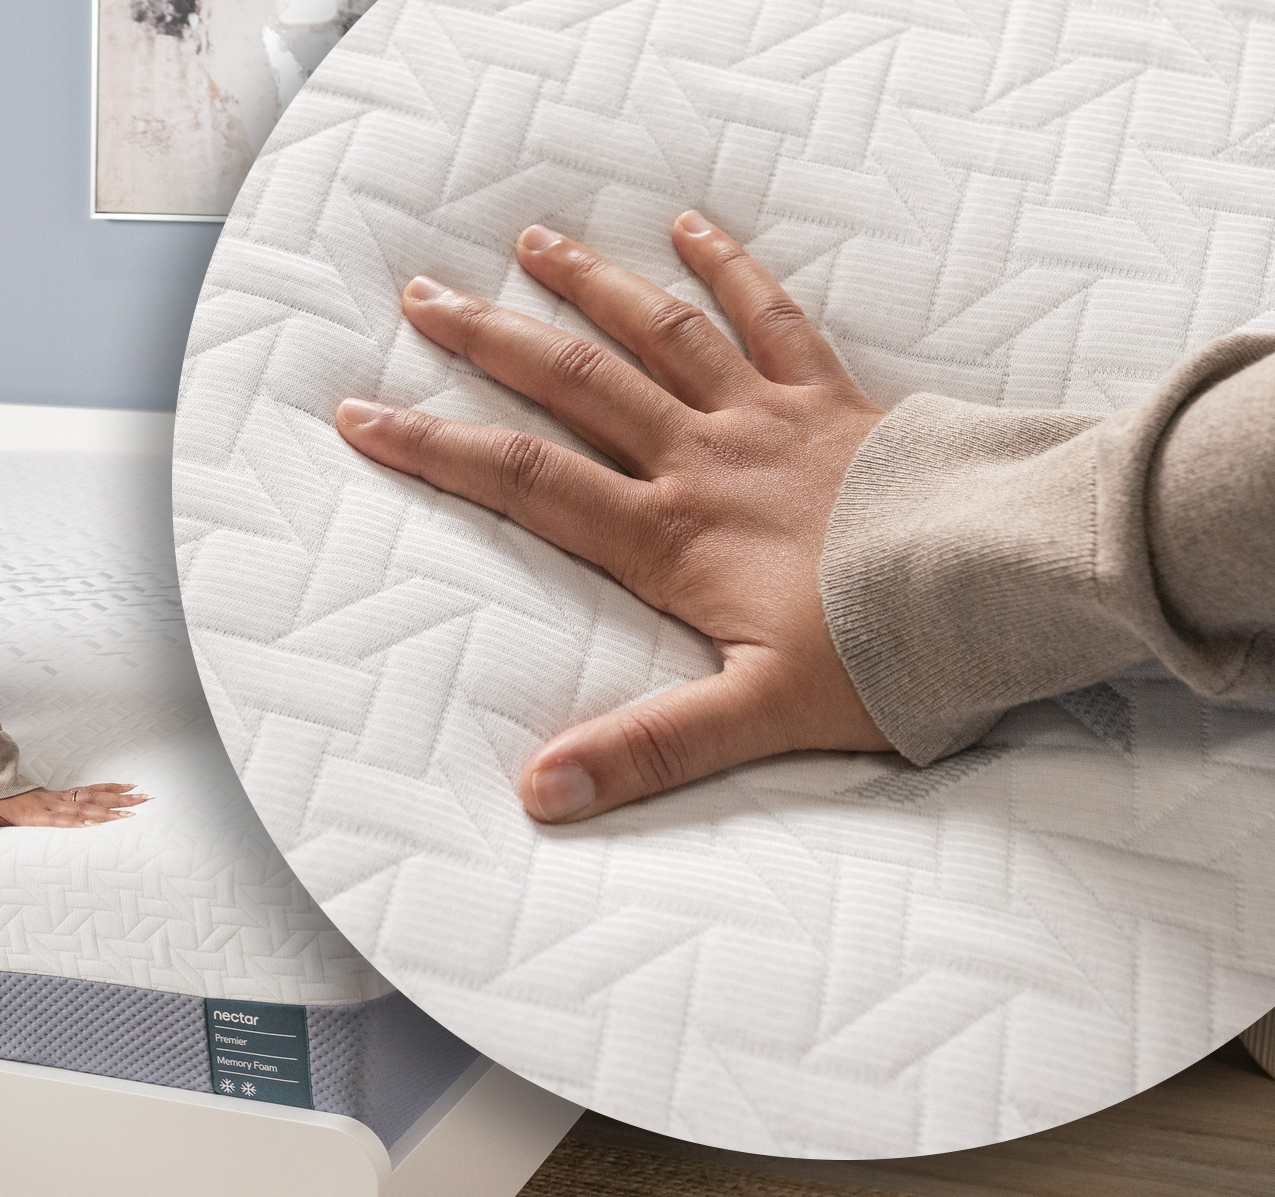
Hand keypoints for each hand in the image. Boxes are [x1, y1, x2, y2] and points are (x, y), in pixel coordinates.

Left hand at [0, 784, 145, 837]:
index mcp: (37, 813)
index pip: (65, 818)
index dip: (84, 819)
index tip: (104, 820)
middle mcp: (53, 804)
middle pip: (87, 806)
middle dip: (113, 808)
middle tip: (137, 809)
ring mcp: (60, 798)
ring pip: (93, 797)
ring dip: (118, 797)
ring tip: (142, 796)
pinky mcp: (63, 795)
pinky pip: (90, 791)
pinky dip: (109, 789)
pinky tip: (127, 787)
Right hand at [335, 212, 892, 824]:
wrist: (1008, 581)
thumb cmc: (889, 654)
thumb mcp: (757, 720)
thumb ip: (646, 750)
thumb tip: (540, 792)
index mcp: (670, 538)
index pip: (524, 481)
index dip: (435, 448)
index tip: (362, 414)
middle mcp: (704, 462)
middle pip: (575, 384)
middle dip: (490, 339)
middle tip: (420, 297)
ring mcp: (768, 420)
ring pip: (660, 334)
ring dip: (589, 285)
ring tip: (530, 243)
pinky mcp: (832, 398)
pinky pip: (770, 318)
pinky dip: (728, 270)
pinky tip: (690, 230)